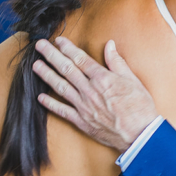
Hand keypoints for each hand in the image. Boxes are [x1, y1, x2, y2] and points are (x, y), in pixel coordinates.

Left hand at [33, 37, 157, 152]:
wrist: (139, 135)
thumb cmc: (139, 107)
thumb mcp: (132, 80)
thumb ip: (117, 62)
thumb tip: (109, 45)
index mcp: (102, 79)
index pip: (80, 59)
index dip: (67, 48)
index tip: (58, 40)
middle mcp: (89, 91)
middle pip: (66, 69)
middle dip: (51, 56)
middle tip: (39, 46)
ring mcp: (84, 106)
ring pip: (61, 87)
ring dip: (47, 75)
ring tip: (36, 66)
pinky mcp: (82, 121)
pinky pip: (63, 111)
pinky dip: (51, 104)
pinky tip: (41, 97)